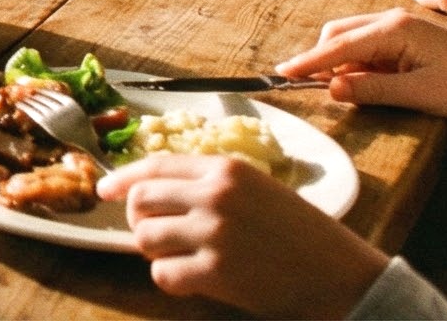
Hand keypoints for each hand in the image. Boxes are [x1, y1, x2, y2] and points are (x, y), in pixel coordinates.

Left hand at [99, 154, 389, 316]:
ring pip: (144, 238)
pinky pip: (162, 275)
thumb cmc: (304, 235)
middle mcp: (215, 195)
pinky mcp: (215, 272)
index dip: (124, 178)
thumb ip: (214, 185)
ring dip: (154, 252)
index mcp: (227, 168)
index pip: (156, 165)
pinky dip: (170, 280)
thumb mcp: (262, 190)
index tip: (105, 189)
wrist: (341, 276)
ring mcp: (213, 233)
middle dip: (139, 220)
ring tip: (180, 258)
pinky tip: (192, 281)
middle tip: (154, 235)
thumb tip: (158, 193)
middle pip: (141, 200)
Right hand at [274, 8, 446, 119]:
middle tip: (303, 86)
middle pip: (339, 34)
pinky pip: (367, 48)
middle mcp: (392, 21)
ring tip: (330, 89)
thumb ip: (372, 90)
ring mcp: (399, 28)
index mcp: (394, 29)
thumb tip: (330, 88)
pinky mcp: (405, 40)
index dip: (308, 61)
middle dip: (319, 59)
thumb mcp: (418, 94)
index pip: (338, 45)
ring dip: (337, 62)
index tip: (281, 73)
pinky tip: (357, 81)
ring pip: (351, 40)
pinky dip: (354, 63)